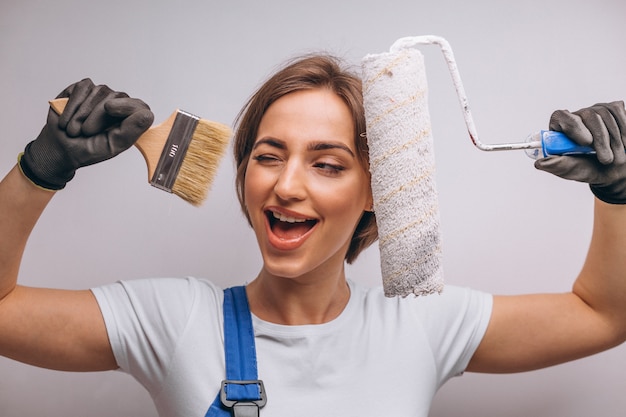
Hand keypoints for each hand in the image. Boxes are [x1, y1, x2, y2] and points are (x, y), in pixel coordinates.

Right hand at [19, 78, 153, 189]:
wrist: (60, 148)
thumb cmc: (88, 149)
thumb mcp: (111, 146)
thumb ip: (131, 132)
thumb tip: (147, 115)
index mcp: (130, 119)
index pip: (140, 106)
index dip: (127, 106)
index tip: (110, 109)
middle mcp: (119, 103)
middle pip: (116, 97)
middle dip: (98, 116)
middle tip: (85, 132)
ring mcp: (102, 94)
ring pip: (98, 92)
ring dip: (82, 114)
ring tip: (74, 129)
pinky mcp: (84, 88)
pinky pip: (82, 88)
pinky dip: (73, 104)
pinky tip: (67, 118)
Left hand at [534, 101, 625, 203]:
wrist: (612, 170)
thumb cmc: (588, 169)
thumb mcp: (571, 171)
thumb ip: (556, 165)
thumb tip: (539, 163)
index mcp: (561, 128)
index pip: (560, 116)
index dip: (573, 126)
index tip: (586, 143)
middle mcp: (577, 115)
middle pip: (589, 115)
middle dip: (601, 140)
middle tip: (606, 160)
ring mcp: (596, 110)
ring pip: (606, 115)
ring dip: (614, 140)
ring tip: (614, 158)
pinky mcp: (613, 109)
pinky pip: (620, 113)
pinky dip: (624, 130)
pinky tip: (624, 143)